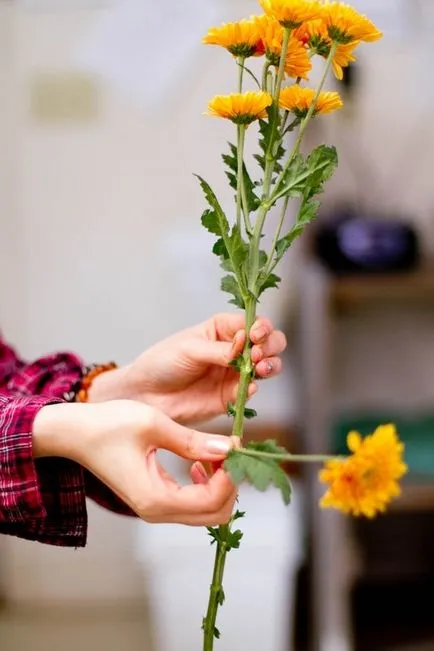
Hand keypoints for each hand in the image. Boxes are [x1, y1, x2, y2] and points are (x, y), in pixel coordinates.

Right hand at [33, 401, 236, 525]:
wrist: (74, 432)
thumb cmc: (107, 425)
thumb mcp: (154, 424)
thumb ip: (193, 440)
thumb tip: (231, 448)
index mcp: (155, 499)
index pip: (211, 501)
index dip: (230, 475)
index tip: (235, 445)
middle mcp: (156, 511)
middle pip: (214, 515)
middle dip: (229, 484)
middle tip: (229, 450)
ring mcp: (155, 508)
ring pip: (206, 511)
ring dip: (219, 484)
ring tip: (215, 452)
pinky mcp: (154, 499)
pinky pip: (192, 502)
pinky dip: (205, 484)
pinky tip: (199, 460)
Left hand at [90, 313, 286, 423]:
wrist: (146, 395)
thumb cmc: (163, 362)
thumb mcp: (189, 348)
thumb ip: (218, 350)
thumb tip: (244, 350)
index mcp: (224, 329)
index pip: (254, 322)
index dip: (261, 327)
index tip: (255, 335)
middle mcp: (235, 349)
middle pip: (270, 342)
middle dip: (270, 346)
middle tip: (258, 354)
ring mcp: (235, 373)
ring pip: (268, 366)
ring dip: (271, 365)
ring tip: (259, 368)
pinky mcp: (232, 396)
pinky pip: (252, 391)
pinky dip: (255, 387)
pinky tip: (249, 386)